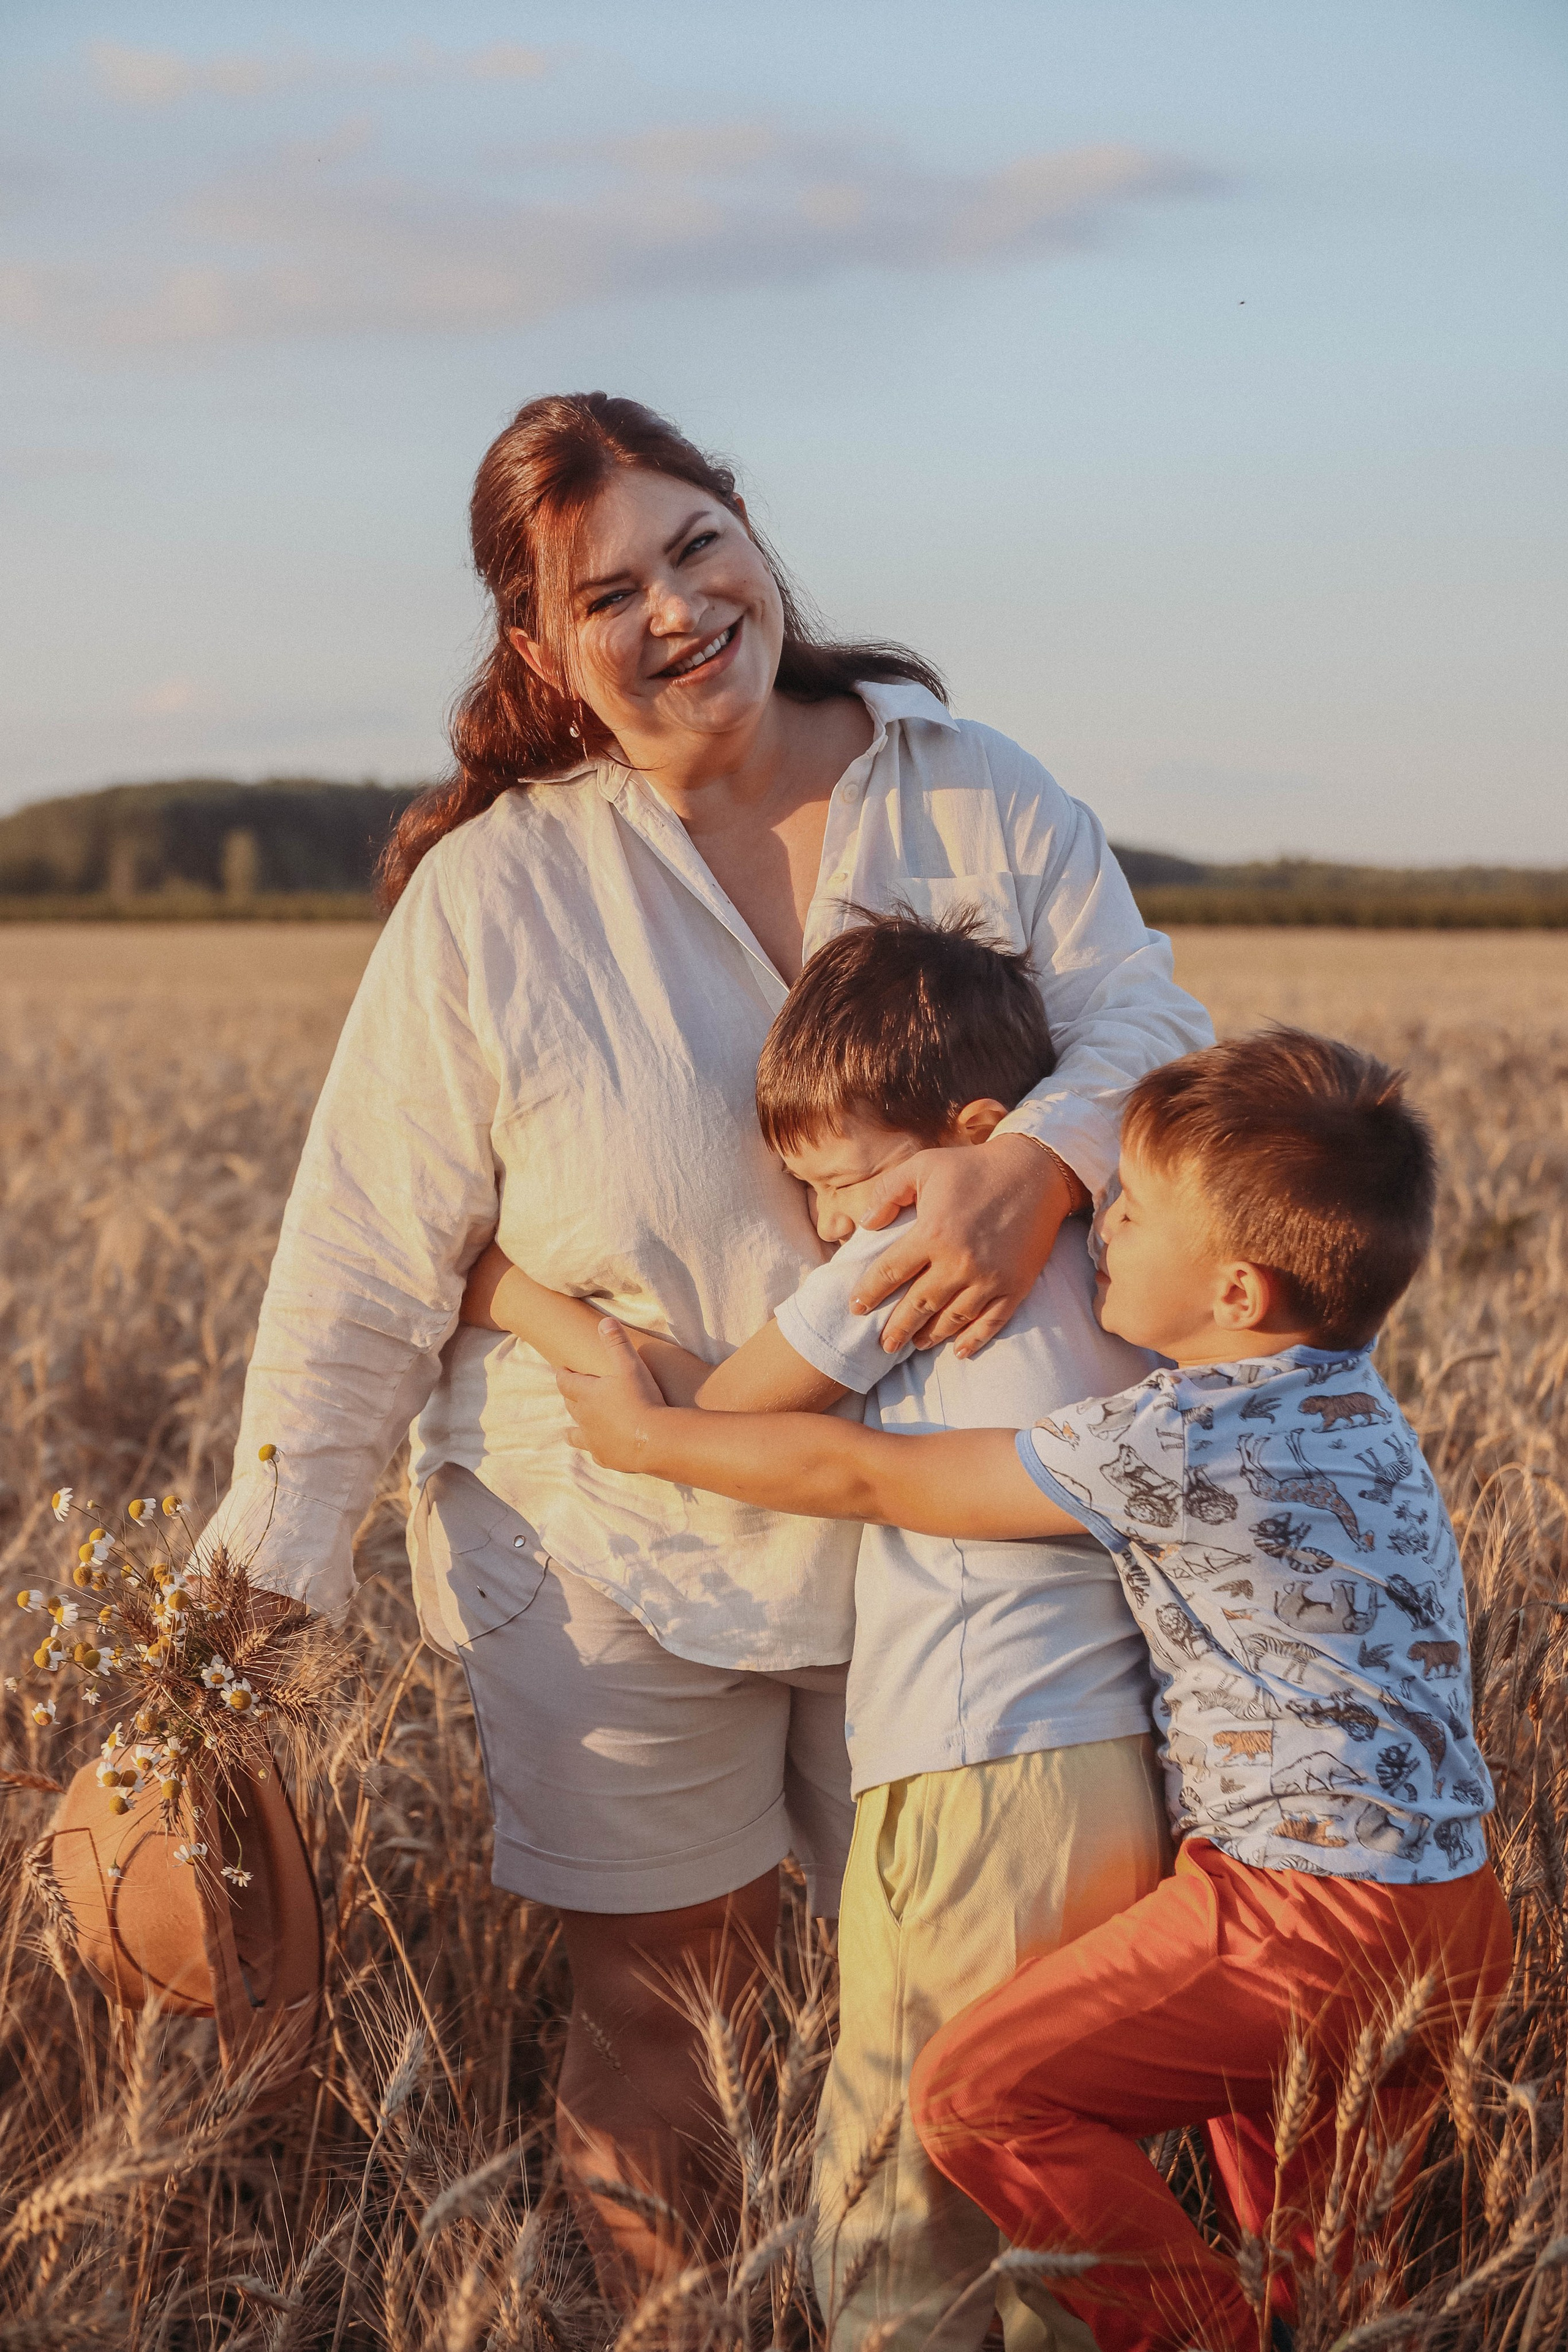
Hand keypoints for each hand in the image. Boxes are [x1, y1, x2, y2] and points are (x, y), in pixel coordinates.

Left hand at [557, 1319, 670, 1472]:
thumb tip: (605, 1321)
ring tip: (570, 1430)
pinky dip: (595, 1449)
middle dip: (570, 1397)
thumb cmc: (642, 1399)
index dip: (562, 1374)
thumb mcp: (630, 1365)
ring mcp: (594, 1441)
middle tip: (570, 1392)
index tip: (560, 1369)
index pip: (566, 1382)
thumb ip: (617, 1343)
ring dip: (573, 1429)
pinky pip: (595, 1453)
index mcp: (587, 1394)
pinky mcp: (606, 1458)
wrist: (655, 1440)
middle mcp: (585, 1418)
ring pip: (576, 1434)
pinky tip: (599, 1450)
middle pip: (571, 1405)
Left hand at [851, 1134, 1086, 1356]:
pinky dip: (974, 1340)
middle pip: (918, 1305)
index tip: (857, 1307)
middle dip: (896, 1328)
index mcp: (932, 1234)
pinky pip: (991, 1322)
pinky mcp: (1015, 1286)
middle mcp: (959, 1262)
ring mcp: (989, 1278)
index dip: (870, 1293)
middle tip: (883, 1343)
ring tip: (915, 1344)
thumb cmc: (974, 1166)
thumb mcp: (923, 1166)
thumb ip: (889, 1192)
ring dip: (930, 1336)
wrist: (1035, 1172)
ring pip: (952, 1320)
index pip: (890, 1272)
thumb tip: (865, 1223)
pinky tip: (959, 1351)